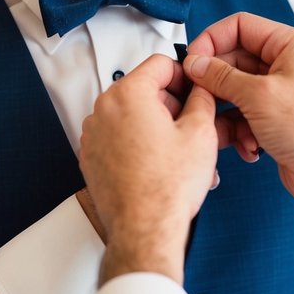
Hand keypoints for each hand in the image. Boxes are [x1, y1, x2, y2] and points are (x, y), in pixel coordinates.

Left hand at [79, 54, 218, 283]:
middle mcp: (104, 109)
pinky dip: (137, 142)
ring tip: (178, 151)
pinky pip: (118, 136)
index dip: (185, 76)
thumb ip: (202, 99)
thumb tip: (201, 89)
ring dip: (156, 125)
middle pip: (144, 89)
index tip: (195, 91)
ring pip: (132, 114)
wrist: (144, 230)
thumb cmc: (166, 188)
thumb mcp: (201, 133)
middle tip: (192, 125)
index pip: (161, 64)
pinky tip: (159, 163)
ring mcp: (93, 134)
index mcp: (128, 94)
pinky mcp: (91, 156)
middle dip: (171, 104)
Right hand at [185, 13, 293, 243]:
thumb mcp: (257, 95)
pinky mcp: (278, 116)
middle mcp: (289, 63)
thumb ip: (221, 76)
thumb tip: (196, 63)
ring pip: (237, 90)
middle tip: (199, 97)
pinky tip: (250, 146)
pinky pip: (246, 113)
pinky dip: (242, 130)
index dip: (212, 39)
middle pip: (236, 60)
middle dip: (216, 83)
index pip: (241, 26)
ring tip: (225, 130)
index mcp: (292, 44)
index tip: (193, 59)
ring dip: (228, 113)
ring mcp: (284, 91)